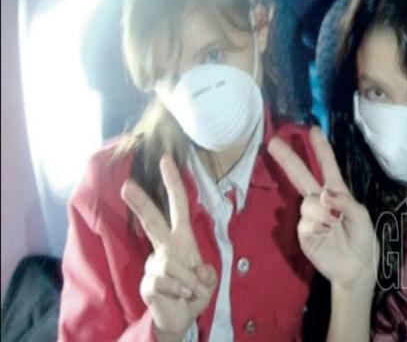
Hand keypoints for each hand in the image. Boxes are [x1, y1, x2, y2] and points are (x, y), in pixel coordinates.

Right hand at [121, 156, 216, 338]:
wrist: (181, 318)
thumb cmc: (194, 291)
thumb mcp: (209, 280)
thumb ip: (206, 273)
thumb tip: (197, 271)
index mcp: (182, 238)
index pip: (178, 207)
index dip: (173, 184)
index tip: (166, 161)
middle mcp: (165, 247)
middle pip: (153, 222)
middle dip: (141, 203)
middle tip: (126, 185)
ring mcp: (154, 264)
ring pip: (172, 265)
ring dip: (189, 282)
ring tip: (189, 291)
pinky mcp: (148, 282)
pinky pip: (168, 283)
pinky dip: (182, 292)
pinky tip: (180, 297)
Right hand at [268, 127, 378, 291]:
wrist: (355, 270)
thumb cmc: (362, 239)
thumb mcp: (361, 217)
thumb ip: (345, 202)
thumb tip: (323, 193)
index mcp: (337, 193)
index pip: (327, 167)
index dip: (321, 149)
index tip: (314, 130)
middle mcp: (320, 201)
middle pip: (301, 176)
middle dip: (289, 159)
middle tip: (273, 142)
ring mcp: (309, 217)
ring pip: (306, 203)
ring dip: (322, 214)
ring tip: (334, 228)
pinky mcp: (302, 234)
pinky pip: (304, 224)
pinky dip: (316, 228)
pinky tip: (325, 236)